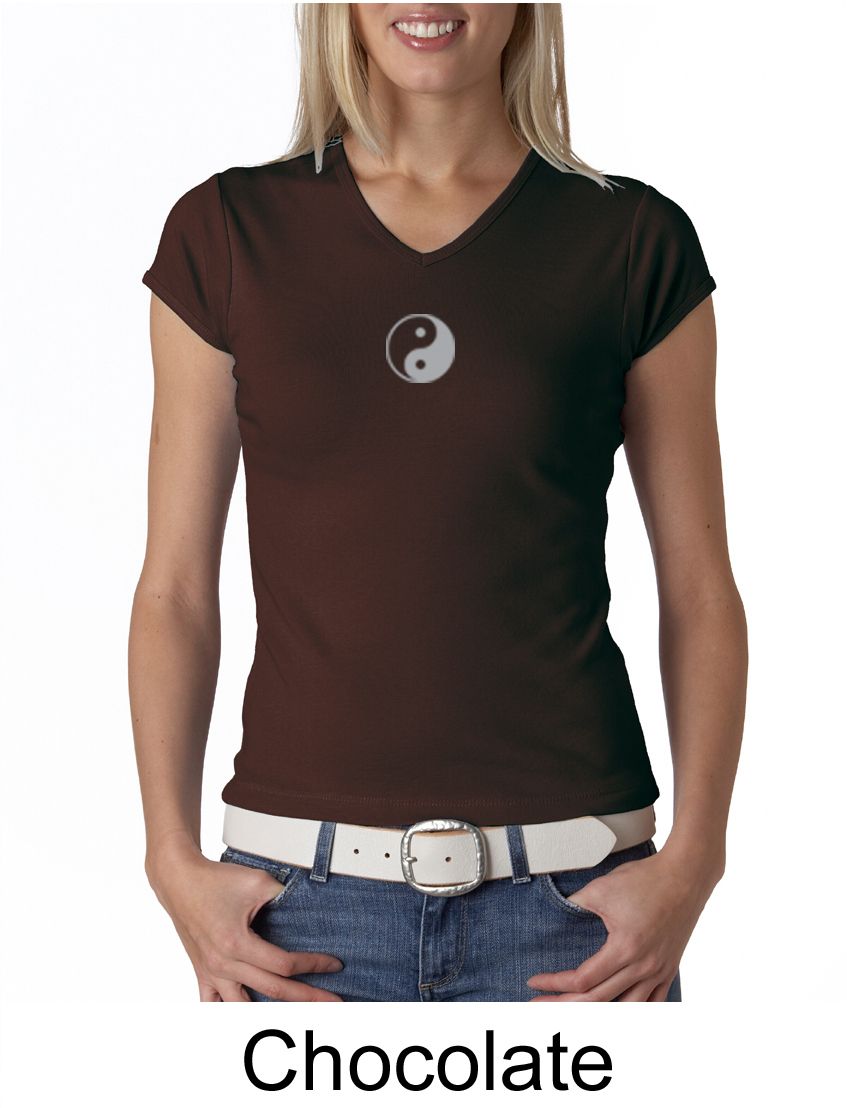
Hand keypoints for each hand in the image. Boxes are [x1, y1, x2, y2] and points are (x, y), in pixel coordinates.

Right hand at [146, 839, 344, 1000]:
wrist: (180, 881)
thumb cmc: (216, 880)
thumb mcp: (258, 881)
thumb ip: (284, 897)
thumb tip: (308, 908)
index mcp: (238, 944)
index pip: (284, 965)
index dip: (314, 965)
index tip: (334, 964)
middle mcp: (224, 964)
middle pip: (273, 991)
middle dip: (308, 997)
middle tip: (334, 1001)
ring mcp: (211, 972)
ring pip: (242, 1008)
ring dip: (270, 1013)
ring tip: (294, 1017)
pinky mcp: (202, 972)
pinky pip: (212, 1005)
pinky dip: (228, 1014)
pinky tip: (245, 1016)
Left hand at [526, 843, 721, 1000]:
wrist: (685, 875)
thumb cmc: (646, 879)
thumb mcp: (601, 888)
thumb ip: (575, 904)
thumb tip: (556, 913)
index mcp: (625, 949)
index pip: (582, 980)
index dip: (554, 983)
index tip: (535, 981)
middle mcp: (643, 967)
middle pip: (599, 1000)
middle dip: (565, 1004)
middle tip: (540, 1003)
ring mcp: (659, 971)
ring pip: (627, 1009)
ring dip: (599, 1012)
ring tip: (577, 1010)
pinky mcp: (669, 968)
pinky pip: (654, 1002)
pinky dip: (635, 1010)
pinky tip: (620, 1010)